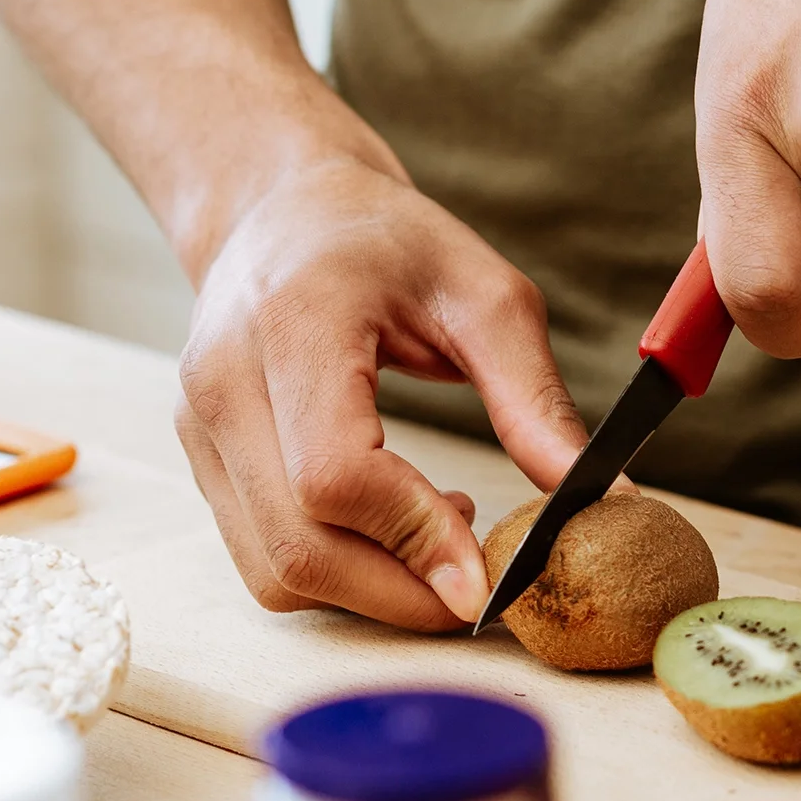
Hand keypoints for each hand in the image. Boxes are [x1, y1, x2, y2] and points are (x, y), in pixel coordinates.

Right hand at [175, 156, 589, 629]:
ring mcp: (197, 426)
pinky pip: (262, 556)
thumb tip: (603, 500)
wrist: (280, 207)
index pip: (334, 472)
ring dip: (369, 591)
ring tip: (443, 536)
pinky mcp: (199, 458)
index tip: (490, 573)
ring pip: (274, 569)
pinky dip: (337, 572)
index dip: (414, 538)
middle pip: (298, 543)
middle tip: (483, 585)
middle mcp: (224, 379)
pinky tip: (394, 525)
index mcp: (294, 319)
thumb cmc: (386, 241)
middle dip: (401, 593)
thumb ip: (534, 401)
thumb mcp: (485, 295)